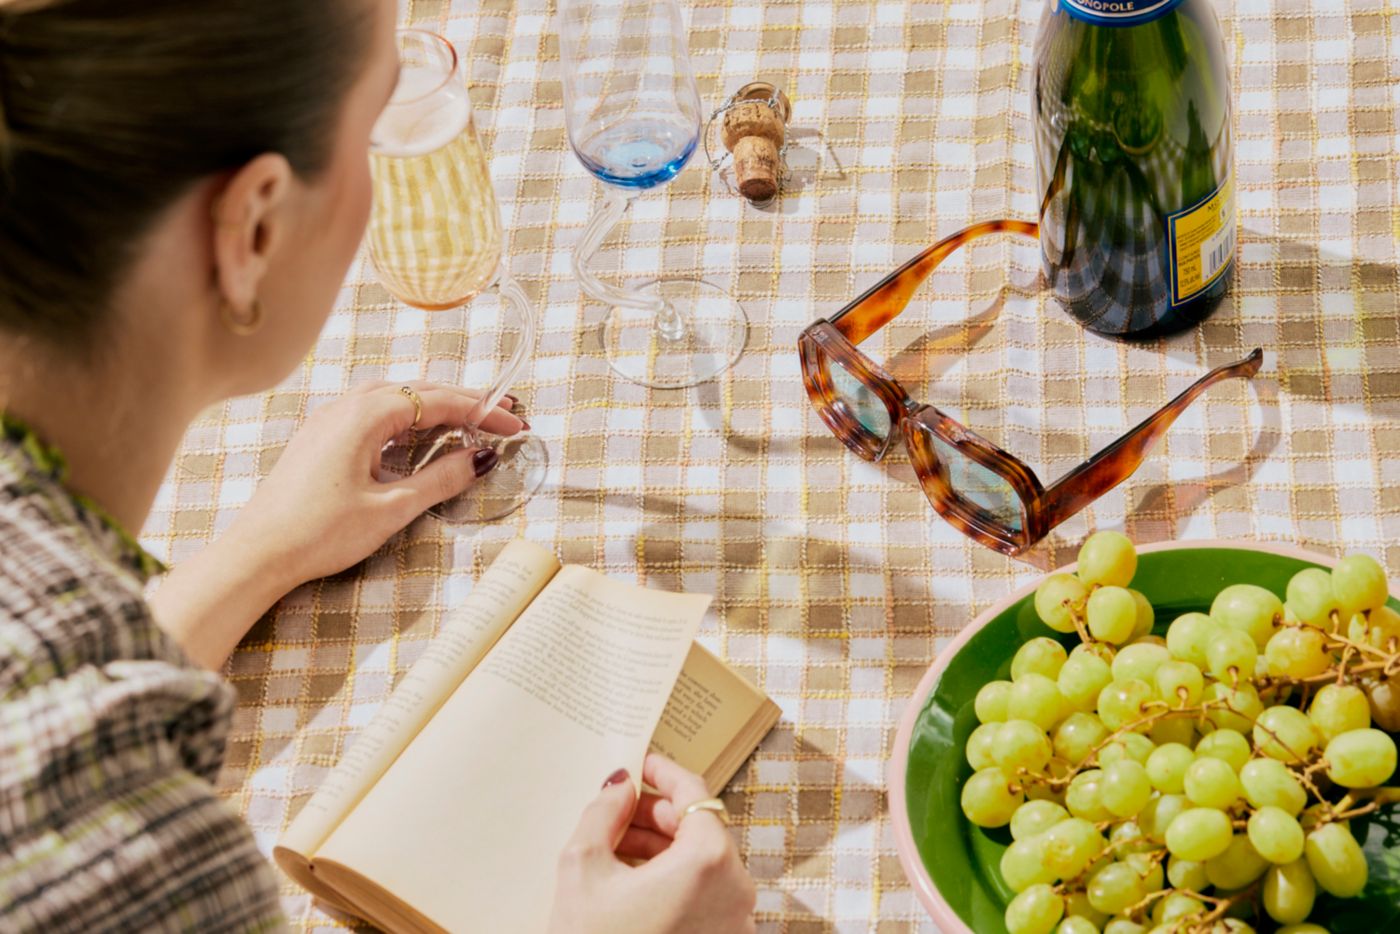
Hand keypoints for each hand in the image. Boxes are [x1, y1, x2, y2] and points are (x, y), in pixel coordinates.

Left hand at [228, 380, 521, 584]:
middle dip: (464, 401)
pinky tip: (419, 435)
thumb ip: (439, 479)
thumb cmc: (319, 533)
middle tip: (503, 414)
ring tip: (470, 419)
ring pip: (394, 398)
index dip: (482, 410)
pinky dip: (407, 417)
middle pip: (417, 390)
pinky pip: (372, 412)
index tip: (515, 422)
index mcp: (365, 416)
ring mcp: (329, 420)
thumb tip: (480, 460)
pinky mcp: (320, 438)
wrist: (257, 552)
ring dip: (435, 406)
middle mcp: (345, 407)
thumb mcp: (390, 509)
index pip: (438, 401)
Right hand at [547, 754, 756, 933]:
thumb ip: (604, 812)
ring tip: (618, 845)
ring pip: (703, 860)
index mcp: (707, 861)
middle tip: (619, 807)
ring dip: (664, 845)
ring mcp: (736, 920)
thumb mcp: (582, 867)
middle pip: (701, 827)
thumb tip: (620, 784)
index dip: (664, 772)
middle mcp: (736, 888)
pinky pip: (706, 892)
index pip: (694, 792)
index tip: (642, 763)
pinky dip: (676, 877)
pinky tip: (635, 879)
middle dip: (658, 812)